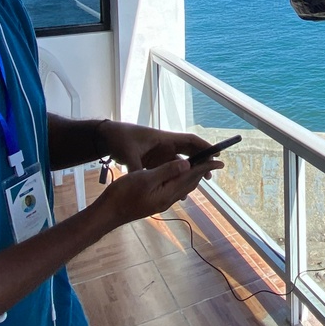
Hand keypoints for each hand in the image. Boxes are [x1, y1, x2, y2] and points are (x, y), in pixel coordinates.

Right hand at [97, 157, 222, 226]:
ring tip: (199, 166)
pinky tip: (176, 176)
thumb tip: (187, 164)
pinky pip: (174, 189)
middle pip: (191, 182)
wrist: (108, 213)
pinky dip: (181, 179)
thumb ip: (166, 171)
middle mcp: (168, 199)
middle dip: (203, 171)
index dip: (206, 166)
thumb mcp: (145, 179)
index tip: (220, 161)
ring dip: (193, 175)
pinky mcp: (155, 201)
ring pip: (183, 186)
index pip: (192, 176)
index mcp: (168, 193)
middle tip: (213, 160)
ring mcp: (161, 201)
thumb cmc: (123, 195)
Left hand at [99, 123, 219, 173]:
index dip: (204, 147)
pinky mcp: (154, 160)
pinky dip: (176, 177)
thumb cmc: (120, 139)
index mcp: (164, 139)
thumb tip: (143, 179)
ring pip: (180, 163)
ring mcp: (160, 153)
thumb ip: (137, 166)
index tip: (216, 155)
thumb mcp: (129, 153)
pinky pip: (170, 169)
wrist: (108, 137)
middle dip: (201, 163)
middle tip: (210, 176)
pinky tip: (179, 189)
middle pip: (189, 152)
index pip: (190, 141)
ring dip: (189, 172)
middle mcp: (166, 145)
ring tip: (197, 185)